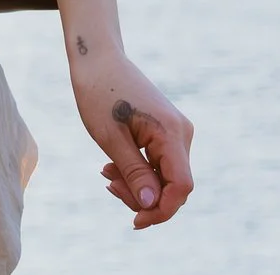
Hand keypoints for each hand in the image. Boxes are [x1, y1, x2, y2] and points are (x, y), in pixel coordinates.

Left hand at [73, 51, 193, 230]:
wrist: (98, 58)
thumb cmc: (99, 93)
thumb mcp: (111, 138)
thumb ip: (134, 172)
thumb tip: (151, 205)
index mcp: (172, 133)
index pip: (181, 187)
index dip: (162, 210)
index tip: (135, 221)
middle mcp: (181, 133)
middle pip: (173, 185)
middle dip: (143, 196)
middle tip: (108, 185)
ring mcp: (176, 131)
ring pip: (164, 176)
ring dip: (137, 184)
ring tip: (105, 173)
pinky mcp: (165, 131)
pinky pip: (158, 163)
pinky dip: (137, 170)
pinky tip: (112, 166)